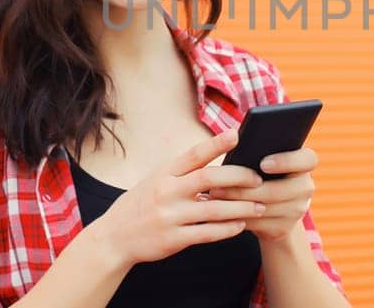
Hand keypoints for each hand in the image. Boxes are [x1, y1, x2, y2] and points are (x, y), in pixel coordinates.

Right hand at [88, 129, 266, 264]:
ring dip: (241, 207)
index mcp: (164, 173)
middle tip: (258, 179)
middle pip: (209, 178)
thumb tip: (216, 162)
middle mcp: (167, 192)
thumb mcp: (154, 181)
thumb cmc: (140, 206)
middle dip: (239, 177)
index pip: (193, 154)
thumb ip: (182, 173)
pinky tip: (241, 226)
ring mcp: (170, 216)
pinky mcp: (173, 239)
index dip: (216, 143)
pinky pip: (207, 233)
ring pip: (214, 209)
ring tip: (260, 206)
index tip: (237, 134)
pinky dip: (227, 229)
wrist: (113, 238)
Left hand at [208, 146, 316, 241]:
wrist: (273, 212)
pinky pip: (258, 223)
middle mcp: (305, 187)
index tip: (264, 164)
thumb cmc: (262, 174)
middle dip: (245, 189)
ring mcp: (297, 210)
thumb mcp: (264, 161)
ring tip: (213, 196)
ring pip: (265, 208)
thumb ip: (258, 152)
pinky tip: (219, 212)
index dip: (287, 162)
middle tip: (218, 185)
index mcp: (304, 164)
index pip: (308, 159)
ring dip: (236, 203)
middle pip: (279, 190)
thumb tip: (230, 141)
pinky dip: (237, 217)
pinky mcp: (284, 228)